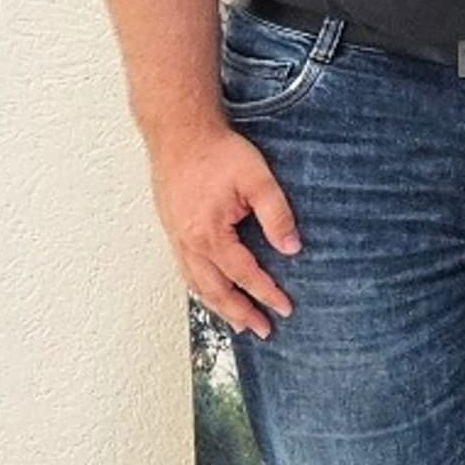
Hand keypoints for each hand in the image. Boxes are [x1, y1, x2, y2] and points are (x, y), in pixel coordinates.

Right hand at [150, 117, 298, 335]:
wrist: (179, 133)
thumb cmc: (218, 152)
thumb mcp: (258, 179)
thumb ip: (277, 215)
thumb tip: (292, 249)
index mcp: (210, 233)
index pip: (244, 274)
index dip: (266, 293)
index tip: (285, 309)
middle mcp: (188, 242)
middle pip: (215, 290)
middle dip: (240, 313)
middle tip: (263, 330)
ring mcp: (176, 238)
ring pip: (196, 284)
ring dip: (218, 306)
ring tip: (239, 323)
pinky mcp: (171, 230)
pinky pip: (185, 270)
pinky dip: (200, 288)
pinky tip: (211, 293)